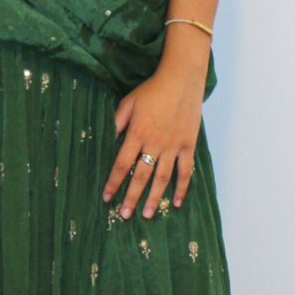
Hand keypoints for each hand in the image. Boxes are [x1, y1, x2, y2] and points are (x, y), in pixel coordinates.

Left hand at [101, 56, 203, 219]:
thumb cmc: (152, 90)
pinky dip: (181, 187)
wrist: (182, 79)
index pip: (122, 164)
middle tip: (125, 215)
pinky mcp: (188, 145)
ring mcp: (173, 146)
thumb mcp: (128, 102)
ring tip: (147, 215)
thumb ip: (117, 123)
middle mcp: (154, 143)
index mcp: (137, 133)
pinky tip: (176, 202)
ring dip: (154, 198)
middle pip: (141, 176)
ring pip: (162, 178)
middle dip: (131, 197)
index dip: (113, 182)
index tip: (107, 197)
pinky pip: (185, 171)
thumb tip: (106, 140)